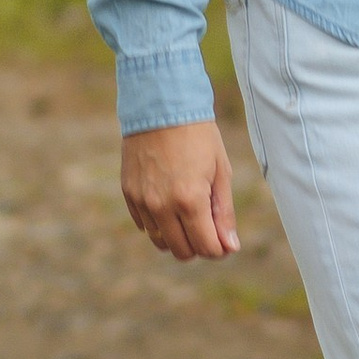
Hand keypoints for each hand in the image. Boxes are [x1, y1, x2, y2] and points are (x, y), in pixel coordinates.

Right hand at [121, 119, 239, 262]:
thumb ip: (224, 212)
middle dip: (199, 247)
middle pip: (182, 251)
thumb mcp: (221, 171)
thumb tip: (230, 246)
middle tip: (209, 229)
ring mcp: (142, 201)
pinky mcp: (128, 194)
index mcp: (190, 200)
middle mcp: (162, 205)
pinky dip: (159, 224)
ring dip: (177, 238)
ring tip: (190, 217)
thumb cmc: (198, 136)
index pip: (206, 247)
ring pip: (160, 242)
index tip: (225, 242)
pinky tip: (171, 205)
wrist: (161, 106)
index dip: (219, 250)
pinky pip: (144, 225)